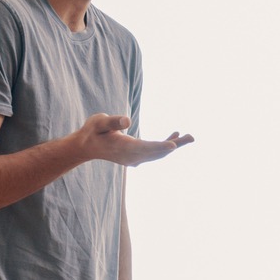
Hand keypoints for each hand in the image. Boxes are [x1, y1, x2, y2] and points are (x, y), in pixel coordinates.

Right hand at [76, 113, 194, 166]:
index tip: (174, 145)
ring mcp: (135, 159)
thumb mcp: (98, 122)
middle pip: (157, 152)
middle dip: (176, 145)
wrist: (86, 147)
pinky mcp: (137, 157)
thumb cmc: (92, 131)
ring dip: (174, 145)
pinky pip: (154, 153)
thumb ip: (112, 122)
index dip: (160, 146)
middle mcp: (132, 156)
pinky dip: (165, 146)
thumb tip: (127, 121)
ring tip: (190, 137)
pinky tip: (175, 137)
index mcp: (124, 147)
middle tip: (192, 137)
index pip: (145, 148)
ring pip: (158, 154)